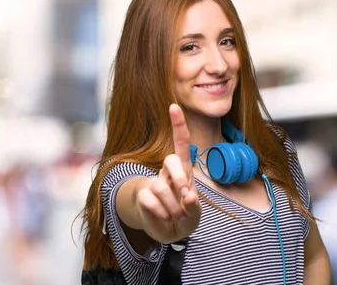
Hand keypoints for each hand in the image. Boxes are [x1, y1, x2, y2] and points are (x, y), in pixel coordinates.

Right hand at [136, 104, 201, 242]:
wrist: (167, 230)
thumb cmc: (184, 215)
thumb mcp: (194, 214)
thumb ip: (193, 207)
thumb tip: (187, 197)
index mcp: (184, 171)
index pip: (181, 143)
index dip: (178, 125)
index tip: (174, 106)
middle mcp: (168, 173)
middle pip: (171, 160)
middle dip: (181, 177)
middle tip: (187, 197)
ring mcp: (154, 183)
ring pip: (162, 187)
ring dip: (173, 207)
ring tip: (176, 216)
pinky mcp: (143, 195)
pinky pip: (151, 201)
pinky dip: (162, 214)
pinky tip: (164, 218)